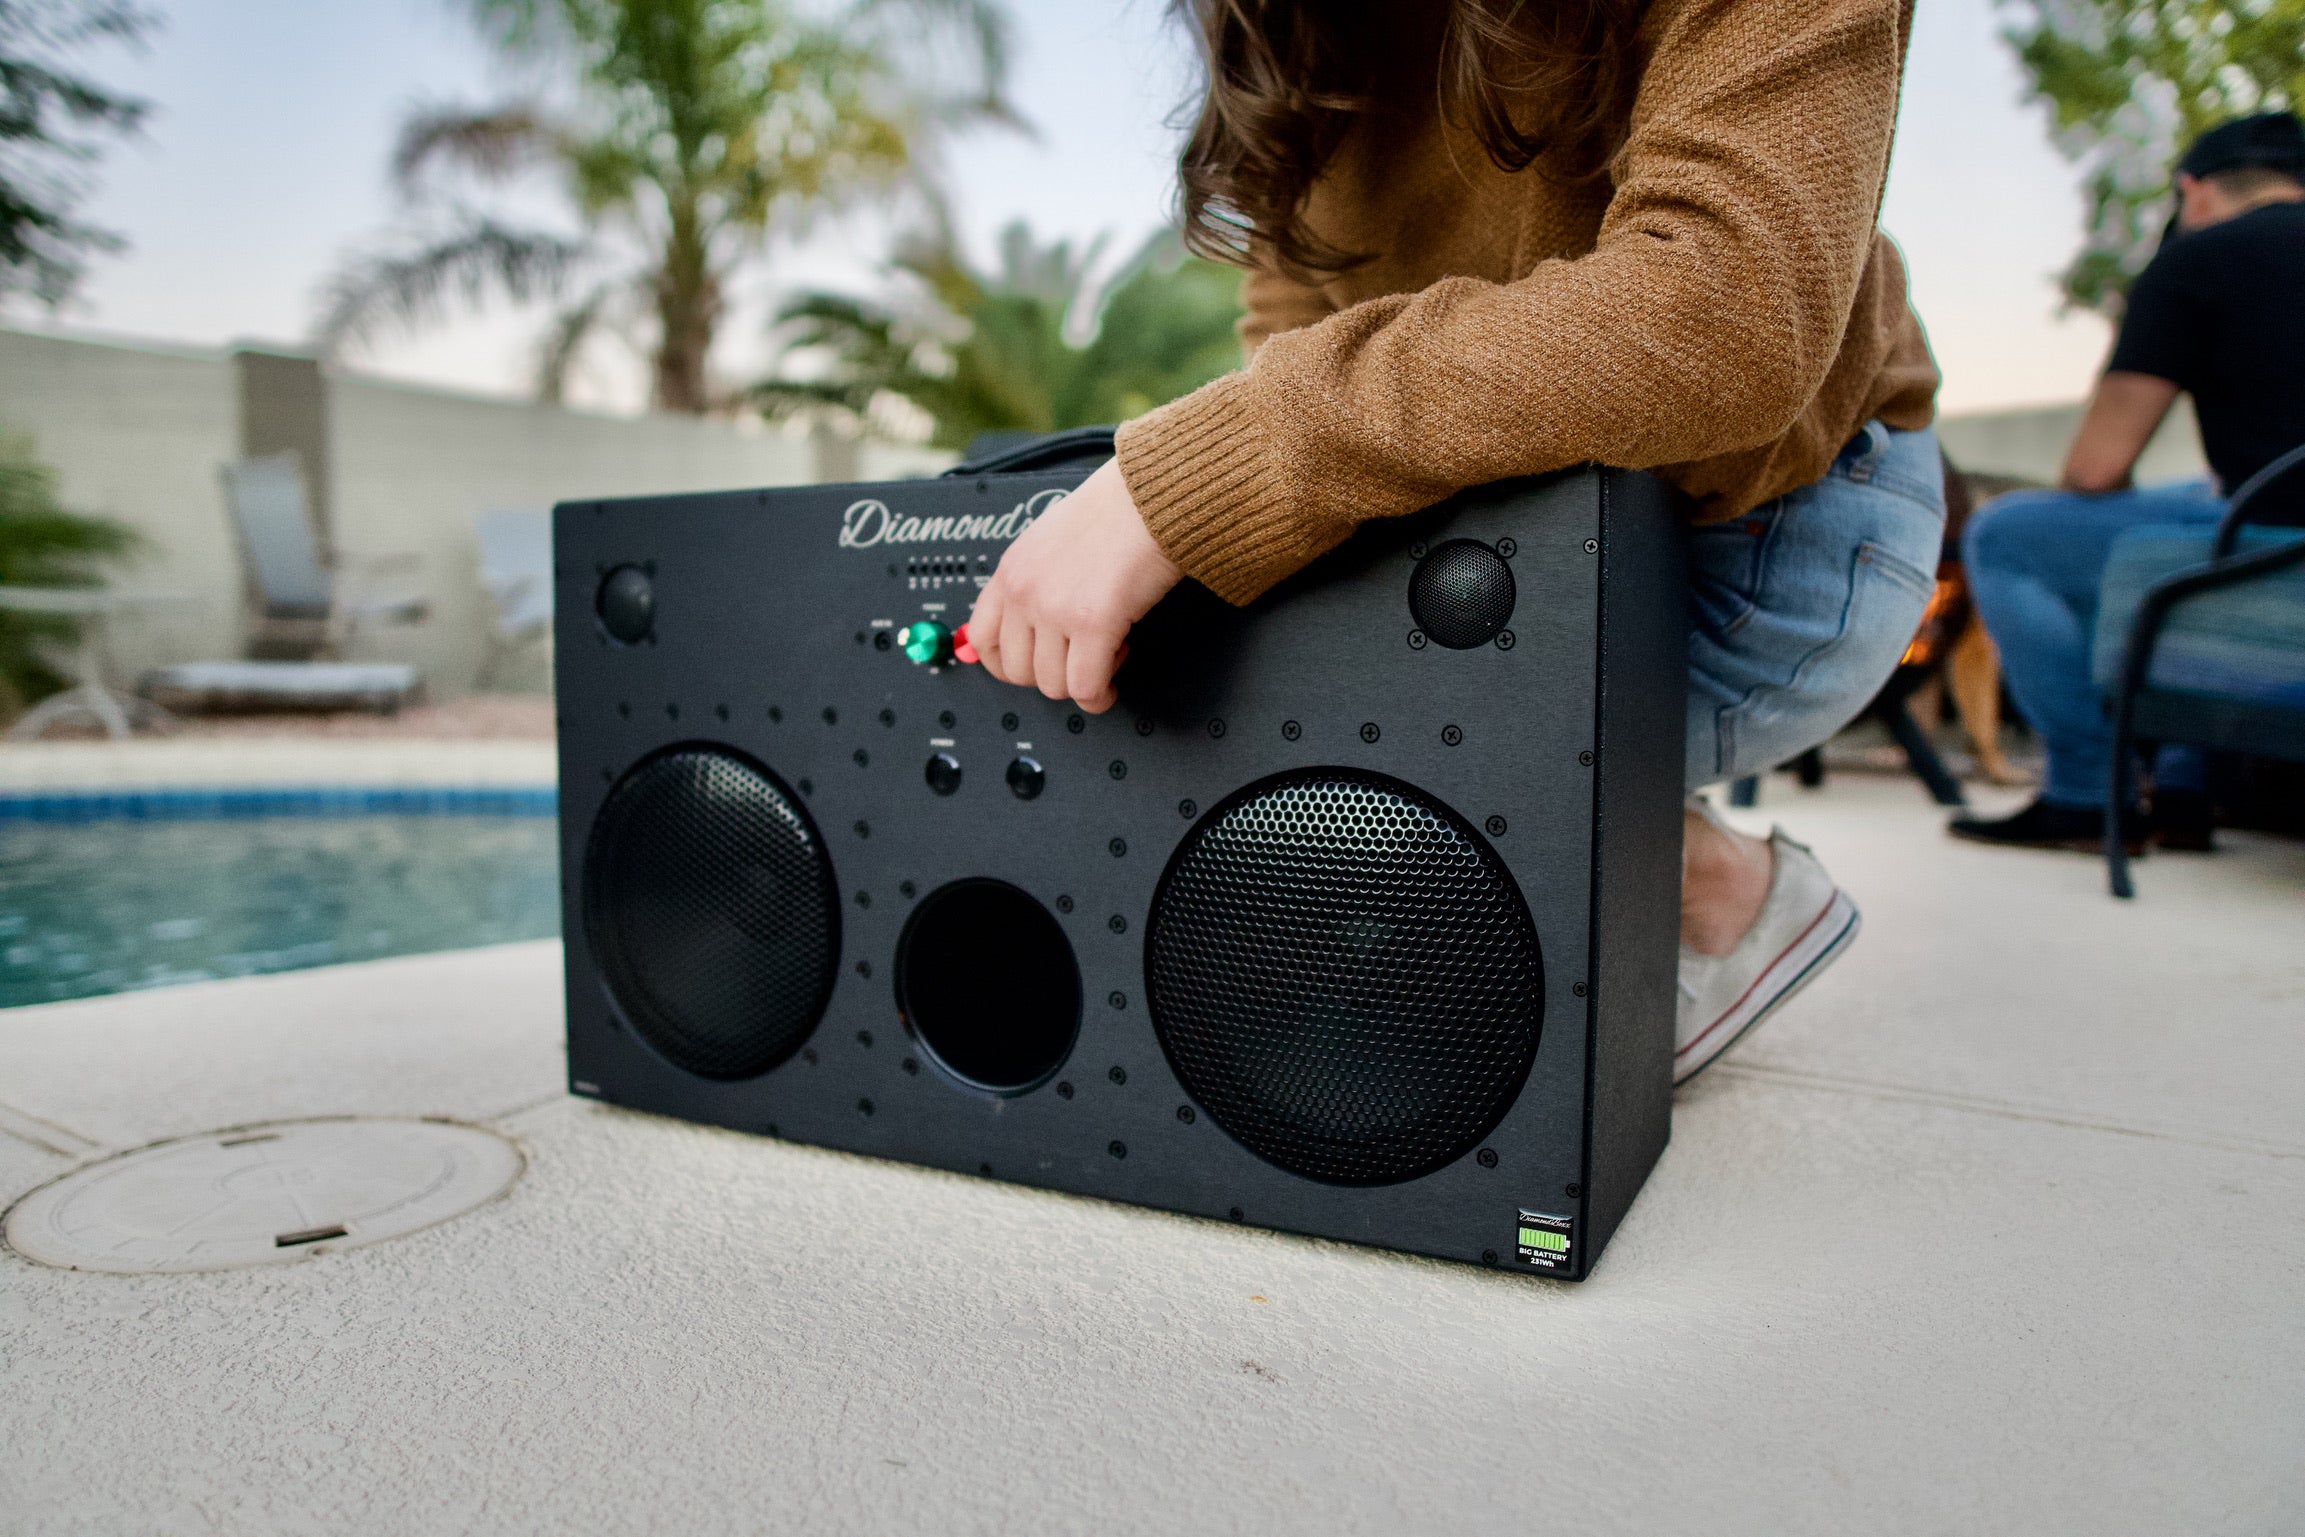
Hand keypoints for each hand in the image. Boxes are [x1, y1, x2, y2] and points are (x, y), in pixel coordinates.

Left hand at [968, 457, 1181, 712]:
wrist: (1149, 497)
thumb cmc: (1113, 514)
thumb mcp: (1049, 542)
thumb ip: (1034, 580)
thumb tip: (1033, 622)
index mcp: (1009, 572)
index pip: (981, 641)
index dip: (1008, 664)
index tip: (1033, 665)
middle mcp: (1024, 593)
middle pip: (1017, 672)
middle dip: (1052, 674)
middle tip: (1079, 657)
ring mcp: (1054, 610)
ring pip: (1053, 686)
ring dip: (1082, 680)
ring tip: (1107, 649)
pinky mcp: (1092, 624)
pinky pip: (1086, 687)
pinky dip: (1102, 692)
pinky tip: (1117, 662)